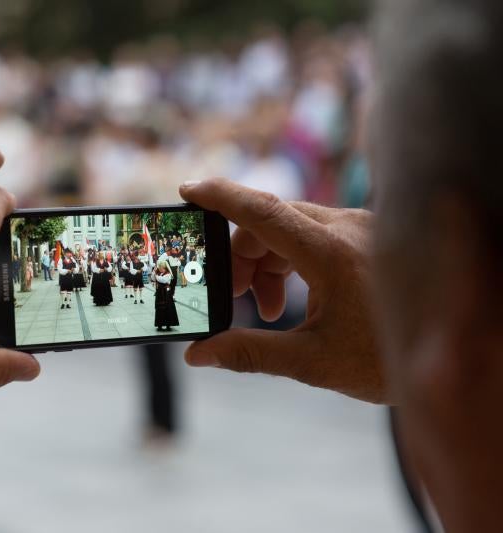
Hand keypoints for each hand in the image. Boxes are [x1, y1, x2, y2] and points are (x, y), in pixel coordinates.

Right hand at [179, 178, 383, 403]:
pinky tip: (293, 299)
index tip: (187, 190)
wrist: (447, 355)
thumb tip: (199, 355)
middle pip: (269, 221)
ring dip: (265, 262)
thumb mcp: (314, 362)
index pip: (263, 211)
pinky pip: (311, 233)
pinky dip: (289, 260)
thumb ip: (251, 352)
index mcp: (332, 254)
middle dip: (241, 257)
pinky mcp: (365, 236)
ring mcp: (359, 228)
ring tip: (269, 310)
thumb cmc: (387, 360)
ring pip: (289, 226)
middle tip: (233, 298)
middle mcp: (347, 228)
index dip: (220, 197)